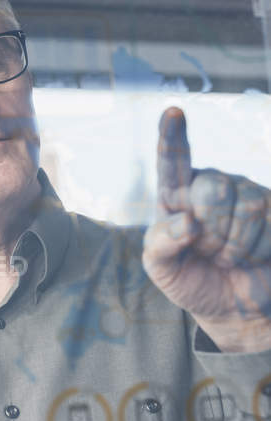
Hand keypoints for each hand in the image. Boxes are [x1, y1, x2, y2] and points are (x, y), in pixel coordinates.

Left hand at [142, 107, 270, 352]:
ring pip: (245, 206)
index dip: (172, 135)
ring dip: (233, 244)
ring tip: (228, 256)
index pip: (172, 161)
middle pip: (212, 188)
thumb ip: (160, 244)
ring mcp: (247, 194)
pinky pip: (268, 221)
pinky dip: (255, 249)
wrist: (232, 309)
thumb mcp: (161, 268)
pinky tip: (250, 256)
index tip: (173, 111)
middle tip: (206, 250)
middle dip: (210, 230)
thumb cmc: (190, 280)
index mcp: (176, 195)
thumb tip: (186, 222)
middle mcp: (212, 185)